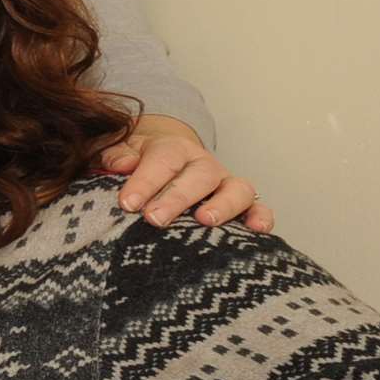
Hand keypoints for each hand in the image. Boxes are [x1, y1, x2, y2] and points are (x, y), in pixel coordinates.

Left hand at [100, 115, 272, 230]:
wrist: (169, 164)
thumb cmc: (143, 168)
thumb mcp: (126, 155)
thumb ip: (118, 156)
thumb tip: (119, 163)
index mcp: (174, 149)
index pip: (162, 160)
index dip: (145, 181)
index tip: (127, 203)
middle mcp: (205, 165)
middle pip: (198, 176)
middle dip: (176, 197)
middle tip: (154, 218)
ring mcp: (227, 185)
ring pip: (236, 189)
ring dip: (223, 204)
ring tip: (204, 220)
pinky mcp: (244, 206)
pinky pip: (260, 208)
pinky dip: (261, 217)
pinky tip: (257, 230)